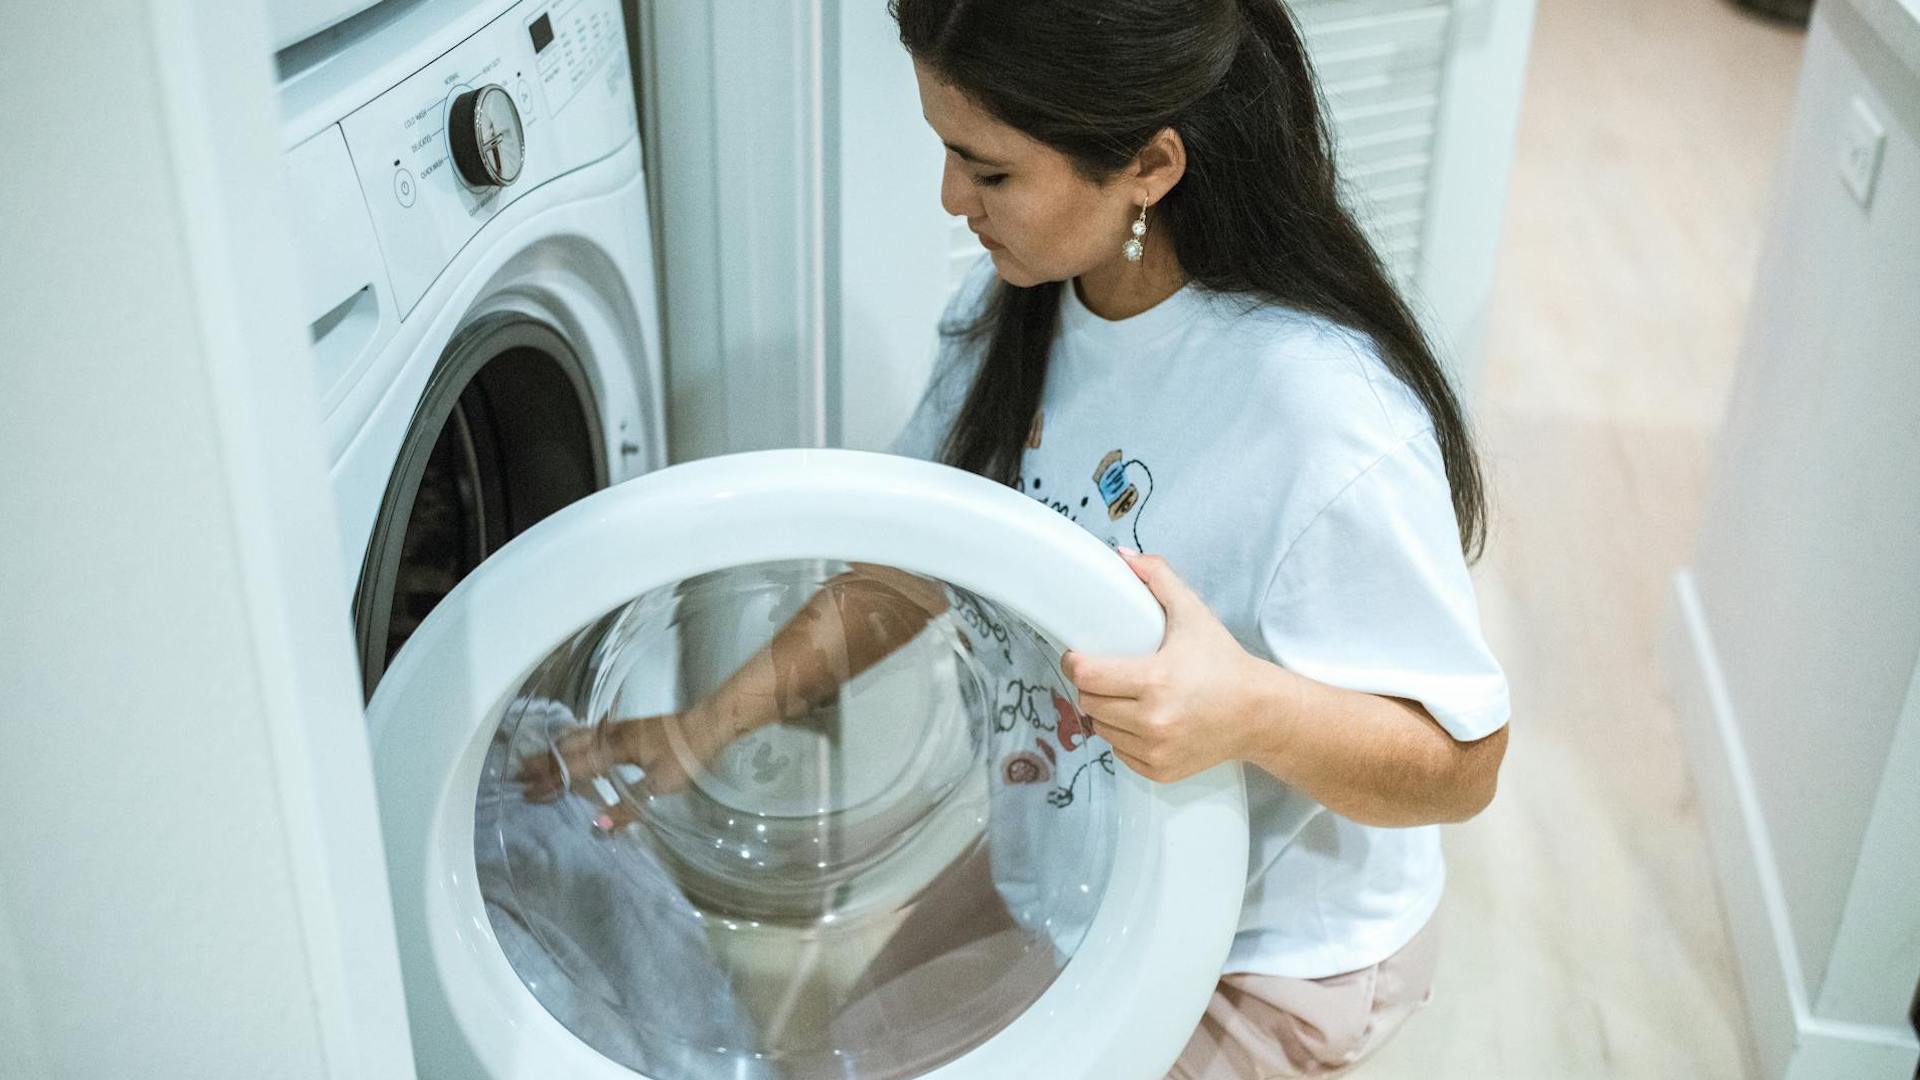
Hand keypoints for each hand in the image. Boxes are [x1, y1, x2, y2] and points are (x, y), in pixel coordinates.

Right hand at [516, 702, 757, 827]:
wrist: (710, 723)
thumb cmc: (687, 755)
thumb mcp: (661, 787)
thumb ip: (629, 808)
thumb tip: (600, 825)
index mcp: (614, 750)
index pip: (574, 769)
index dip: (551, 783)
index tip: (528, 792)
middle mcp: (611, 736)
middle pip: (569, 749)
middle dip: (543, 763)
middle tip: (518, 773)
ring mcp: (619, 728)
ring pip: (577, 737)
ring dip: (555, 750)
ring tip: (536, 758)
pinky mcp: (628, 727)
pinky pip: (589, 733)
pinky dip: (572, 741)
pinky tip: (573, 744)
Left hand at [1061, 548, 1288, 782]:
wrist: (1258, 713)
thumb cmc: (1223, 663)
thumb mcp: (1193, 614)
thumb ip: (1158, 578)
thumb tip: (1123, 556)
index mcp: (1155, 681)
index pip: (1087, 675)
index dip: (1074, 663)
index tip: (1075, 655)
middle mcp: (1153, 721)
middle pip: (1089, 702)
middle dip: (1091, 685)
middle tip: (1103, 672)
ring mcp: (1156, 750)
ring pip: (1101, 729)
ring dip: (1105, 712)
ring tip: (1124, 696)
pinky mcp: (1160, 770)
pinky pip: (1119, 752)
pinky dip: (1122, 737)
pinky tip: (1139, 720)